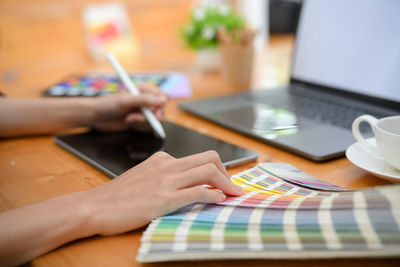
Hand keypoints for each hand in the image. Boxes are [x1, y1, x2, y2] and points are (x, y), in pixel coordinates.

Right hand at [86, 150, 242, 234]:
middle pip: (210, 158)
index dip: (217, 168)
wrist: (94, 206)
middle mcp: (167, 165)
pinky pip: (198, 192)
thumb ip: (163, 175)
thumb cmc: (117, 196)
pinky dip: (214, 195)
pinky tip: (219, 201)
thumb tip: (184, 183)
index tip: (223, 180)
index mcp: (162, 159)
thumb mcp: (143, 176)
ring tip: (233, 195)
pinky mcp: (164, 199)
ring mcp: (166, 181)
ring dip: (227, 183)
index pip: (199, 157)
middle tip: (233, 187)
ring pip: (209, 171)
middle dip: (228, 173)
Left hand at [89, 83, 166, 131]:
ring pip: (155, 121)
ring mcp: (143, 112)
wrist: (95, 116)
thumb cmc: (107, 104)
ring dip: (141, 123)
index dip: (161, 107)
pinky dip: (140, 128)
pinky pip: (148, 128)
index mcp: (144, 90)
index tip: (156, 115)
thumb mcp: (126, 101)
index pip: (163, 97)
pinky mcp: (140, 122)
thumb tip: (163, 101)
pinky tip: (129, 123)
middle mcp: (146, 100)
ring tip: (128, 119)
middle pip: (160, 111)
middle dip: (147, 118)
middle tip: (133, 118)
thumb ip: (144, 100)